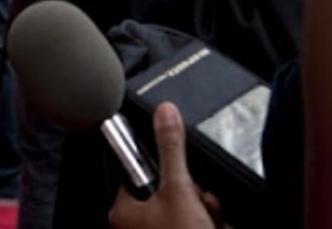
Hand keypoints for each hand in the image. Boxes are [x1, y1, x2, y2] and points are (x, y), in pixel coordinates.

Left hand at [108, 103, 221, 228]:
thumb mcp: (179, 191)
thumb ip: (172, 149)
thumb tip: (165, 112)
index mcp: (124, 211)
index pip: (146, 174)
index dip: (171, 175)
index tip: (183, 181)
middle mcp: (134, 227)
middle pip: (171, 194)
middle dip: (195, 199)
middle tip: (201, 210)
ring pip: (187, 213)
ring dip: (206, 216)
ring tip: (208, 227)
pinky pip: (194, 226)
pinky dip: (207, 227)